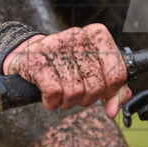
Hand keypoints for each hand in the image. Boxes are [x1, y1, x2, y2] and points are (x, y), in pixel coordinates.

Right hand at [2, 23, 130, 118]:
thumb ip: (113, 89)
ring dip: (68, 101)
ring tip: (62, 92)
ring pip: (75, 92)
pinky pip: (54, 93)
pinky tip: (49, 94)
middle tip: (78, 93)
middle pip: (96, 86)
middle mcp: (79, 36)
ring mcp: (56, 46)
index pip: (117, 73)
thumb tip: (113, 111)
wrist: (30, 54)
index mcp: (98, 35)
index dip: (110, 91)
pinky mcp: (37, 60)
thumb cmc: (67, 64)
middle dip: (87, 98)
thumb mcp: (94, 69)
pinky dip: (52, 102)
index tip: (101, 93)